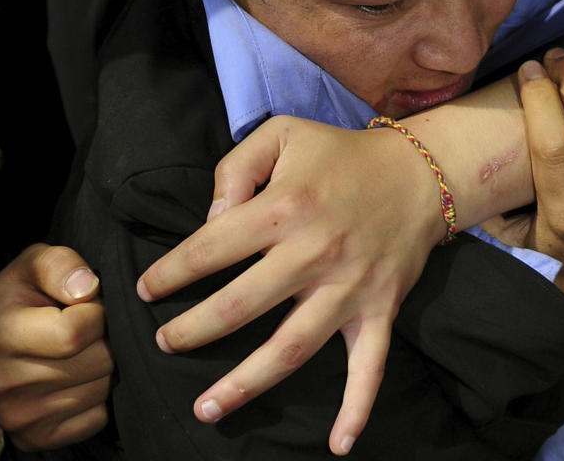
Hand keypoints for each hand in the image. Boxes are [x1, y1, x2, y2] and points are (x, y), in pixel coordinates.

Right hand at [0, 244, 112, 451]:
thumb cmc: (21, 296)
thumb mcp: (34, 263)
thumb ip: (61, 265)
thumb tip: (88, 288)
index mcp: (1, 336)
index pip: (75, 333)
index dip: (95, 312)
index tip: (88, 304)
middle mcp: (5, 384)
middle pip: (95, 362)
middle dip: (104, 338)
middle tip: (87, 328)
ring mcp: (19, 417)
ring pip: (100, 389)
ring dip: (103, 366)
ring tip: (81, 350)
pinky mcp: (35, 437)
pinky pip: (97, 418)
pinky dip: (97, 397)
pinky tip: (78, 377)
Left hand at [136, 115, 444, 454]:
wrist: (417, 172)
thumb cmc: (340, 154)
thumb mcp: (283, 133)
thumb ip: (236, 167)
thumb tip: (211, 220)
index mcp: (284, 207)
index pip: (211, 248)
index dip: (170, 272)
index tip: (146, 289)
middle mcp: (314, 252)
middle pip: (239, 306)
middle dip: (191, 330)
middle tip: (164, 342)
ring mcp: (348, 287)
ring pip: (290, 348)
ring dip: (245, 384)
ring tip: (204, 408)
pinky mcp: (379, 310)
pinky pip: (369, 367)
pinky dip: (356, 408)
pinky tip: (337, 445)